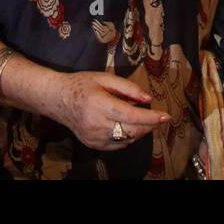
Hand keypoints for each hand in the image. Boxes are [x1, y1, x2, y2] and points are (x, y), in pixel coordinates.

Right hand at [46, 71, 166, 150]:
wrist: (57, 99)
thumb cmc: (82, 84)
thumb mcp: (105, 78)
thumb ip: (128, 88)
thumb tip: (148, 99)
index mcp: (100, 104)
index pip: (131, 116)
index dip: (151, 117)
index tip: (166, 116)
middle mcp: (97, 124)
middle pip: (132, 131)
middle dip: (149, 126)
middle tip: (158, 118)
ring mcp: (94, 137)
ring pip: (126, 140)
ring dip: (140, 132)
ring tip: (143, 120)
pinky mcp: (93, 145)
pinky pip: (118, 145)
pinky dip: (128, 137)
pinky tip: (128, 127)